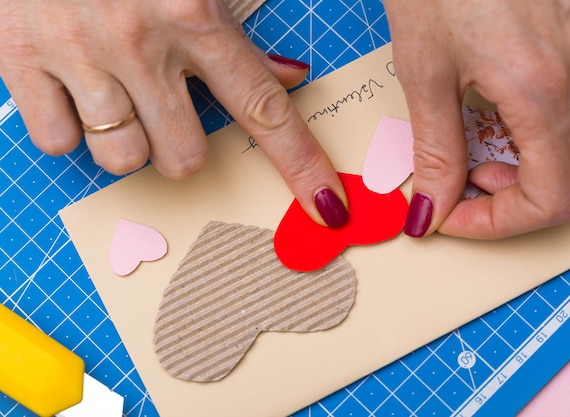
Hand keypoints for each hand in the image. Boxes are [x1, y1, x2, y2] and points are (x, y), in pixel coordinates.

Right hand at [0, 0, 347, 227]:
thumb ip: (240, 33)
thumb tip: (291, 76)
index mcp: (195, 13)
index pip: (263, 109)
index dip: (301, 164)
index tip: (326, 205)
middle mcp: (139, 39)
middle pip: (185, 158)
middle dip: (183, 148)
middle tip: (166, 109)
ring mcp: (77, 53)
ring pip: (123, 159)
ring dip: (130, 141)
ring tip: (117, 96)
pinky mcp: (18, 58)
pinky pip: (57, 142)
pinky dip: (70, 128)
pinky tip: (73, 90)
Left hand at [385, 0, 569, 238]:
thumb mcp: (424, 68)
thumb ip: (436, 149)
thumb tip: (432, 208)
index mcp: (541, 87)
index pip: (551, 197)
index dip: (499, 224)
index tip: (455, 216)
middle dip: (538, 200)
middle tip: (482, 178)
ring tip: (516, 145)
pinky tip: (547, 105)